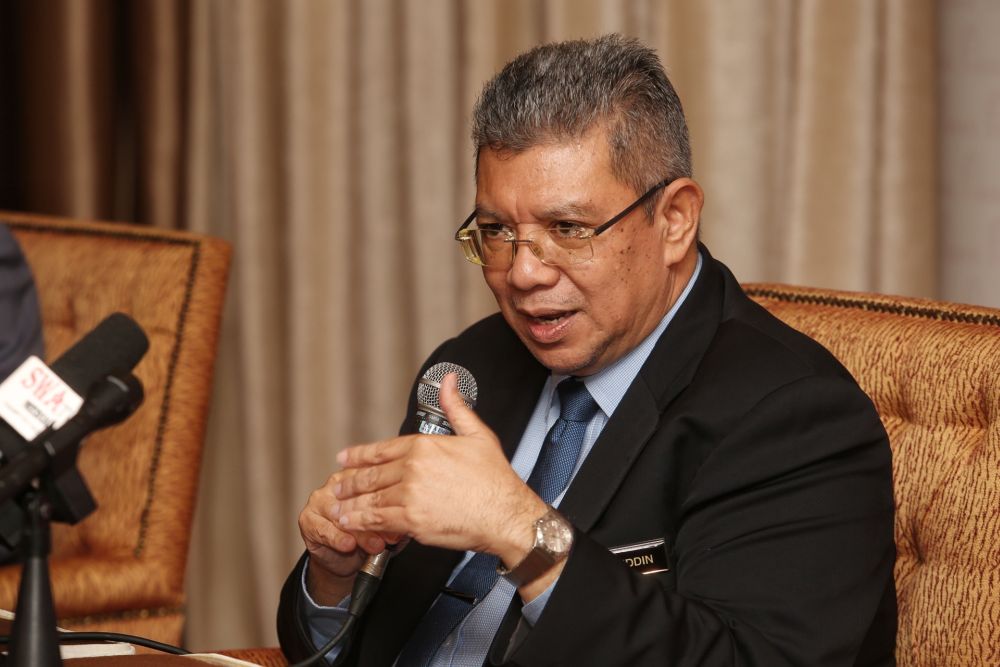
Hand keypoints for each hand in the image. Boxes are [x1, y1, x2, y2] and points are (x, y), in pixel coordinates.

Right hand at [298, 473, 403, 604]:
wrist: (343, 559)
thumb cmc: (369, 535)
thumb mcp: (386, 524)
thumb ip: (393, 518)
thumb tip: (405, 521)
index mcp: (359, 475)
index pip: (374, 482)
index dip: (390, 501)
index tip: (405, 518)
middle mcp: (338, 482)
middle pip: (357, 497)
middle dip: (376, 518)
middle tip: (393, 536)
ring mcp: (320, 498)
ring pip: (341, 513)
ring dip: (360, 531)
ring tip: (376, 545)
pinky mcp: (307, 518)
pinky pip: (323, 528)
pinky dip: (338, 538)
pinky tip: (349, 545)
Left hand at [332, 373, 547, 566]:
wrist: (506, 515)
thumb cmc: (496, 480)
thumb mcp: (478, 435)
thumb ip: (456, 408)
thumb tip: (449, 381)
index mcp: (424, 446)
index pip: (382, 450)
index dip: (359, 455)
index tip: (344, 459)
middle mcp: (413, 469)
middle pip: (371, 475)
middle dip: (349, 482)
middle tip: (336, 486)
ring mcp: (410, 495)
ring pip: (370, 499)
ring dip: (349, 504)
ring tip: (336, 507)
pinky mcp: (412, 521)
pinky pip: (378, 521)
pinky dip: (361, 522)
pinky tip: (351, 523)